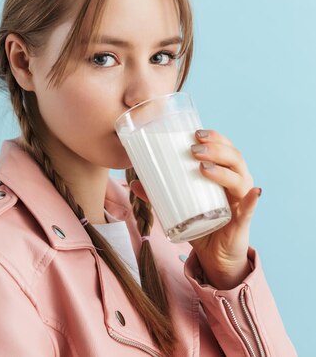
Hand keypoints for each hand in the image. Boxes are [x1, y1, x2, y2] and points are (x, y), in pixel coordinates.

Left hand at [130, 129, 261, 289]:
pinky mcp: (243, 222)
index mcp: (225, 174)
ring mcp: (241, 202)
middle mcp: (238, 184)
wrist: (215, 256)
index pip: (225, 148)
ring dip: (223, 170)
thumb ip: (158, 194)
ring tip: (202, 167)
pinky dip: (252, 200)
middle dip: (216, 149)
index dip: (215, 137)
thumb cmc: (200, 224)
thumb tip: (133, 182)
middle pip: (234, 158)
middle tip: (194, 148)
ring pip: (240, 179)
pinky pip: (250, 210)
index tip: (196, 132)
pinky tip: (255, 192)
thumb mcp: (178, 206)